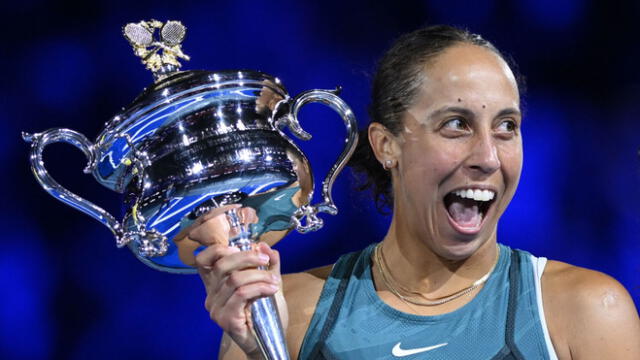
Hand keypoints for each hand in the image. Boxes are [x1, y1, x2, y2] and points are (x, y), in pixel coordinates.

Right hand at [177, 205, 287, 356]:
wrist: (268, 340)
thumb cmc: (264, 313)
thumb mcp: (266, 283)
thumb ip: (267, 265)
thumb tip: (265, 245)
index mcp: (215, 284)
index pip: (203, 260)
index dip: (218, 249)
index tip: (241, 247)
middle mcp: (210, 295)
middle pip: (222, 265)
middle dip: (247, 257)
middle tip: (266, 260)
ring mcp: (216, 308)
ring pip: (235, 279)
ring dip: (259, 275)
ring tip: (274, 280)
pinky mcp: (225, 319)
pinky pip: (241, 294)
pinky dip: (259, 287)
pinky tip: (272, 289)